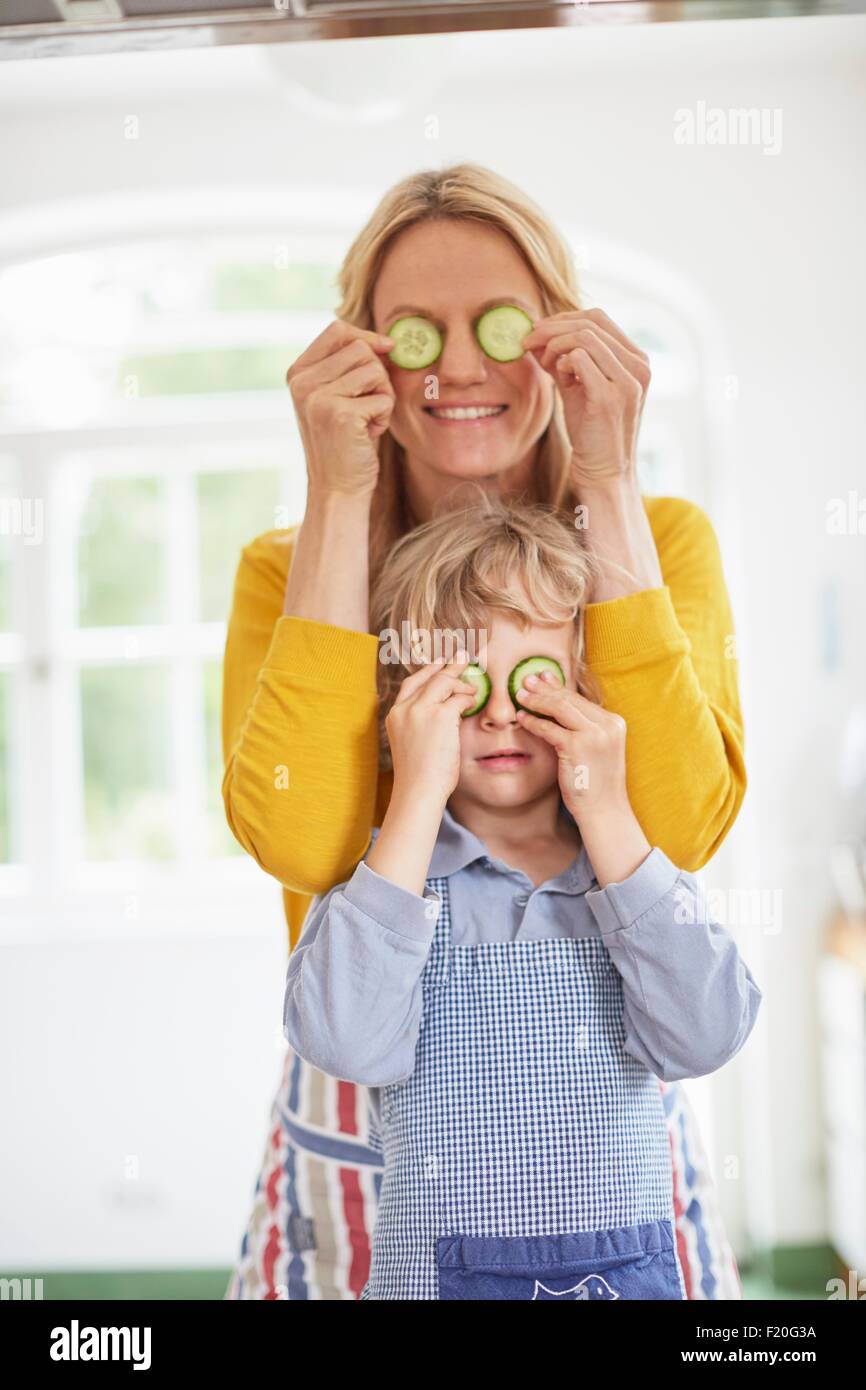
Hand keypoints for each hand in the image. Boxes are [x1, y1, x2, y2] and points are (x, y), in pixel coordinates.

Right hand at [286, 320, 396, 498]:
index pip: (337, 330)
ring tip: (367, 419)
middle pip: (360, 348)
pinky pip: (383, 398)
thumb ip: (348, 366)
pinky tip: (368, 434)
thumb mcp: (336, 397)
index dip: (366, 336)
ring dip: (383, 396)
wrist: (337, 488)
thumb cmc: (344, 442)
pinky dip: (384, 417)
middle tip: (368, 405)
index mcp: (297, 373)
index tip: (386, 350)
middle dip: (377, 375)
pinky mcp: (340, 414)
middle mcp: (302, 383)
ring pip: (374, 370)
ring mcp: (317, 398)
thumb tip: (387, 342)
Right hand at [385, 656, 476, 805]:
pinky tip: (473, 703)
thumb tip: (448, 709)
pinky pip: (459, 698)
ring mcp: (421, 710)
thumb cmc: (419, 775)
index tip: (440, 663)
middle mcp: (405, 709)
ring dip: (462, 683)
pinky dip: (468, 698)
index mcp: (394, 715)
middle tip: (463, 657)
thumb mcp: (412, 743)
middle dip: (448, 666)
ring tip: (473, 687)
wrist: (418, 791)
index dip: (428, 670)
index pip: (411, 683)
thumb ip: (421, 723)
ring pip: (445, 682)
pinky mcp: (440, 716)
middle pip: (429, 677)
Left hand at [514, 669, 650, 884]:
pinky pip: (549, 728)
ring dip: (536, 700)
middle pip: (569, 699)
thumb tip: (560, 706)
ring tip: (519, 695)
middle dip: (544, 689)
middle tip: (525, 681)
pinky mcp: (577, 747)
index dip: (559, 687)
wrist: (604, 811)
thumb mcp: (597, 750)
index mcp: (614, 722)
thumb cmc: (596, 783)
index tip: (543, 678)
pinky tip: (521, 718)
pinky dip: (533, 721)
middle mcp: (607, 725)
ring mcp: (593, 735)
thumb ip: (585, 729)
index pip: (580, 699)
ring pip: (559, 708)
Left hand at [522, 308, 650, 486]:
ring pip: (584, 336)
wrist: (604, 473)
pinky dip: (560, 362)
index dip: (563, 318)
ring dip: (553, 344)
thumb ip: (566, 361)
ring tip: (542, 363)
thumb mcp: (579, 388)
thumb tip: (538, 336)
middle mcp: (639, 366)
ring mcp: (628, 381)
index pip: (599, 318)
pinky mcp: (610, 397)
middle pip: (591, 321)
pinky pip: (579, 358)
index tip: (537, 332)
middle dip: (552, 327)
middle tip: (527, 342)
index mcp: (636, 361)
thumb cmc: (591, 433)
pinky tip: (557, 377)